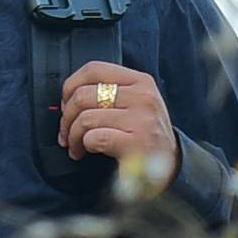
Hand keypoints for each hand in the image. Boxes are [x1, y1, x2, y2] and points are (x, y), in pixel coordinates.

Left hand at [59, 61, 178, 197]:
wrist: (171, 168)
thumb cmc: (147, 136)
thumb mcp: (136, 104)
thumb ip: (110, 92)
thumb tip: (70, 96)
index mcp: (141, 82)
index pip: (94, 69)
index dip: (70, 85)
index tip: (66, 103)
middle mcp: (143, 97)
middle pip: (84, 95)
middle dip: (67, 117)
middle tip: (66, 132)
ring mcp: (141, 120)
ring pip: (85, 118)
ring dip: (72, 136)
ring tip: (75, 146)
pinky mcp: (135, 144)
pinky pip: (94, 138)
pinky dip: (84, 146)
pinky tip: (86, 152)